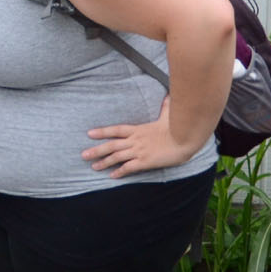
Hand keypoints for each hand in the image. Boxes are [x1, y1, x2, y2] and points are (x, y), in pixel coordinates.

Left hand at [85, 97, 203, 176]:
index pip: (115, 130)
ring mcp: (139, 151)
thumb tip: (169, 96)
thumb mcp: (169, 115)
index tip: (89, 134)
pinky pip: (129, 167)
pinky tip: (112, 176)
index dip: (102, 131)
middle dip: (96, 150)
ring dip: (104, 162)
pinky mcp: (146, 161)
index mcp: (138, 129)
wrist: (187, 140)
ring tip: (93, 167)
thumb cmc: (179, 127)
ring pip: (117, 157)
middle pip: (111, 145)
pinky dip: (120, 172)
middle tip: (83, 155)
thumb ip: (166, 107)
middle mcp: (135, 140)